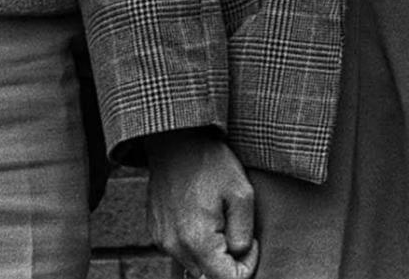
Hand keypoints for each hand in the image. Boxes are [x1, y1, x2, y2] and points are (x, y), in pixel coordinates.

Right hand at [145, 128, 256, 278]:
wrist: (176, 142)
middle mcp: (174, 246)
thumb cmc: (212, 164)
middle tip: (238, 230)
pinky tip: (204, 218)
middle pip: (208, 277)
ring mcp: (162, 240)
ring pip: (194, 266)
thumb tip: (241, 255)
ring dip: (212, 254)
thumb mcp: (242, 194)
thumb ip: (243, 233)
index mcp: (196, 239)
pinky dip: (197, 245)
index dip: (246, 268)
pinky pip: (181, 252)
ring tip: (221, 221)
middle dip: (229, 263)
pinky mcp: (156, 233)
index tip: (251, 243)